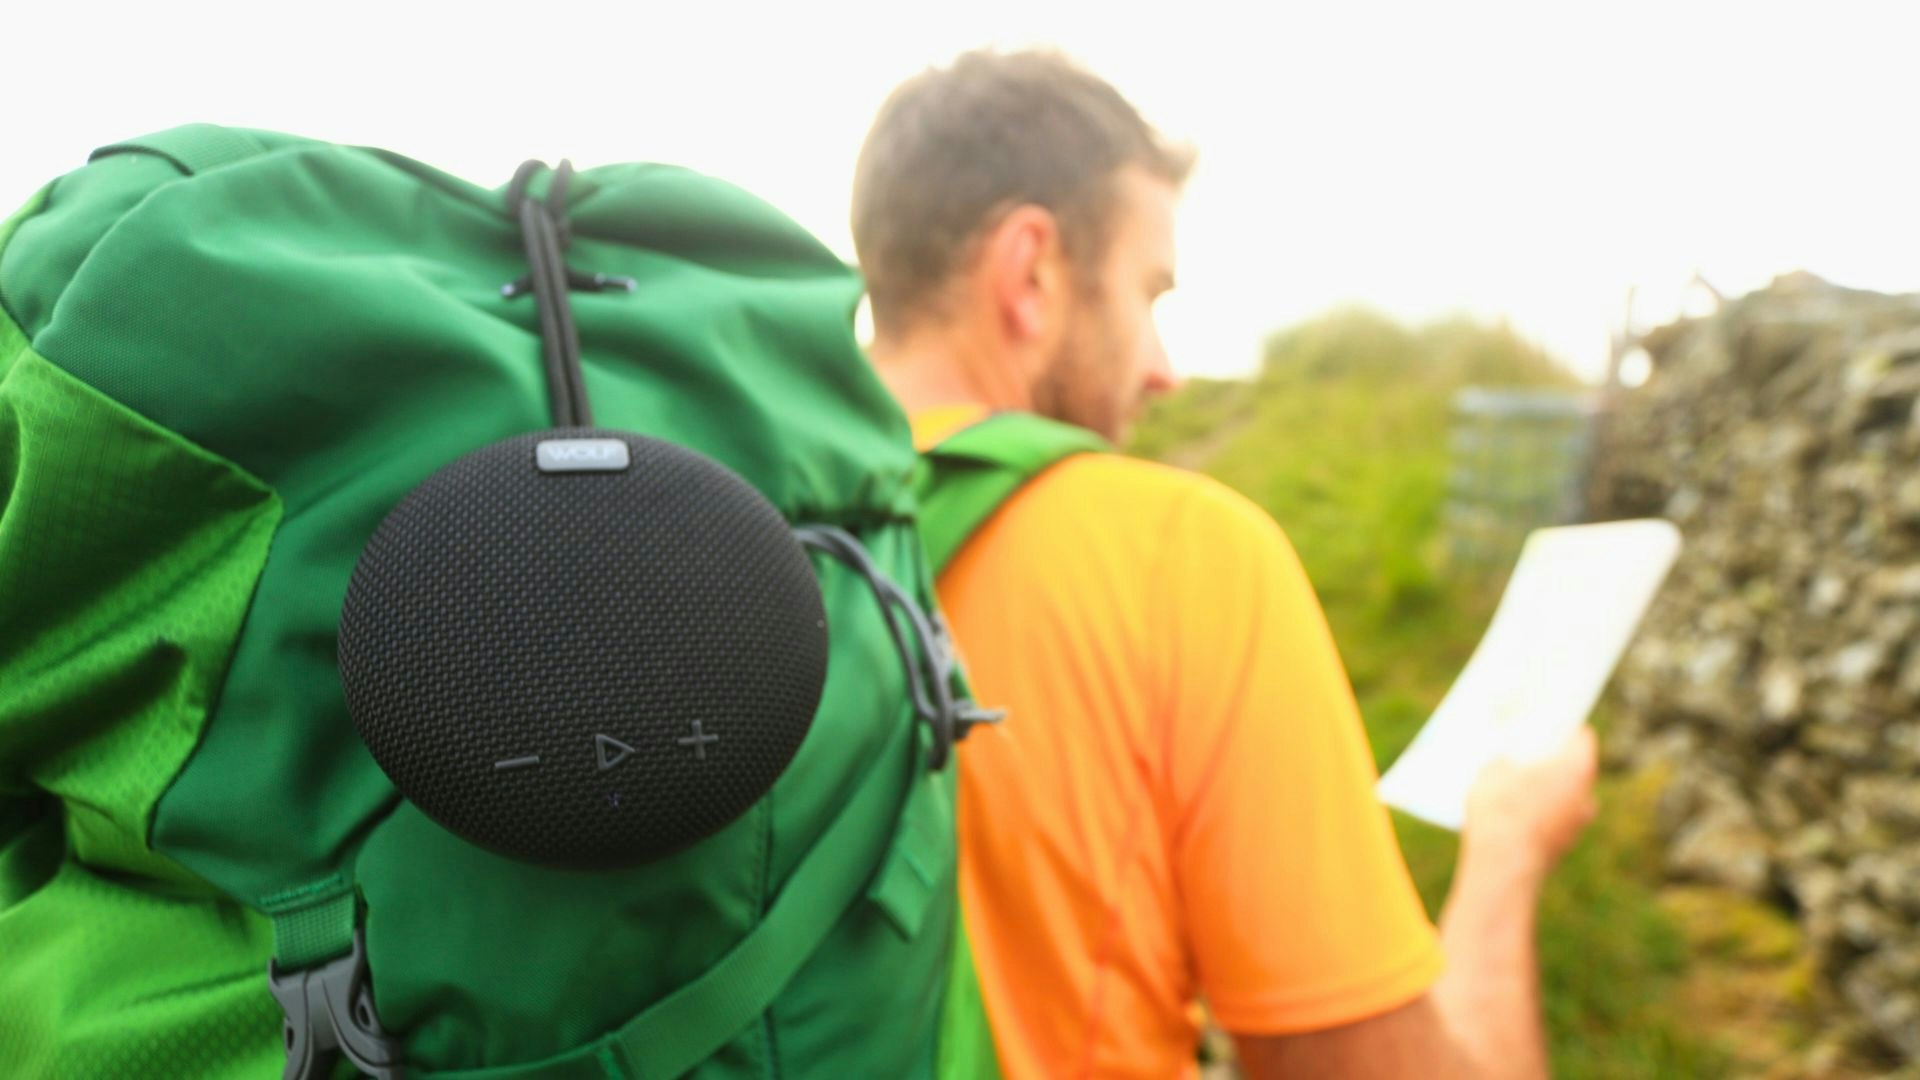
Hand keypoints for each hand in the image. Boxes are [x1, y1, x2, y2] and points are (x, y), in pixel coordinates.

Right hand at [1461, 726, 1598, 882]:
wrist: (1503, 863)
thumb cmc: (1500, 809)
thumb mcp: (1492, 771)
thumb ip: (1506, 761)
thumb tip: (1506, 763)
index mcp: (1576, 766)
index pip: (1582, 736)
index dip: (1564, 727)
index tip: (1548, 724)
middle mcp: (1586, 793)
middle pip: (1575, 766)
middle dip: (1554, 760)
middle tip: (1528, 755)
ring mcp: (1579, 822)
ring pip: (1567, 795)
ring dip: (1549, 790)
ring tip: (1519, 788)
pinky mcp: (1566, 844)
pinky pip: (1557, 819)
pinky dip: (1543, 814)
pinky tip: (1517, 816)